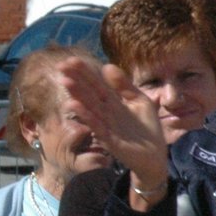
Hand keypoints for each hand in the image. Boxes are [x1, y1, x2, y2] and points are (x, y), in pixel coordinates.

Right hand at [57, 59, 168, 208]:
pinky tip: (74, 105)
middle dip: (76, 79)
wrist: (154, 155)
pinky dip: (85, 115)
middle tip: (60, 66)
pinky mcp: (108, 139)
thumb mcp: (140, 101)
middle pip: (89, 92)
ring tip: (66, 82)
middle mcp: (106, 111)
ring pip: (89, 107)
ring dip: (77, 95)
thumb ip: (125, 86)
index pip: (96, 83)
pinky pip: (95, 125)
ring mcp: (106, 125)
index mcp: (113, 101)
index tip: (70, 60)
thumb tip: (107, 65)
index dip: (85, 71)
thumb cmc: (147, 128)